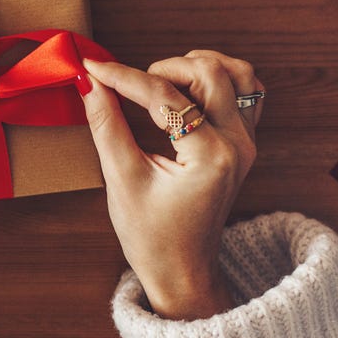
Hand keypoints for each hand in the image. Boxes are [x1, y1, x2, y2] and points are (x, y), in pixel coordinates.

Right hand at [81, 51, 262, 319]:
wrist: (183, 270)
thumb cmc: (152, 236)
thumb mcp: (122, 180)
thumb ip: (106, 125)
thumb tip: (90, 83)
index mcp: (209, 157)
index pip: (164, 96)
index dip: (123, 77)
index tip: (93, 67)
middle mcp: (237, 145)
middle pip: (209, 71)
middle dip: (163, 68)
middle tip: (129, 84)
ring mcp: (247, 142)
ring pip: (235, 73)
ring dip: (196, 66)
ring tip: (161, 82)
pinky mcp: (245, 142)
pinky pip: (246, 92)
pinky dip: (219, 79)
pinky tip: (188, 90)